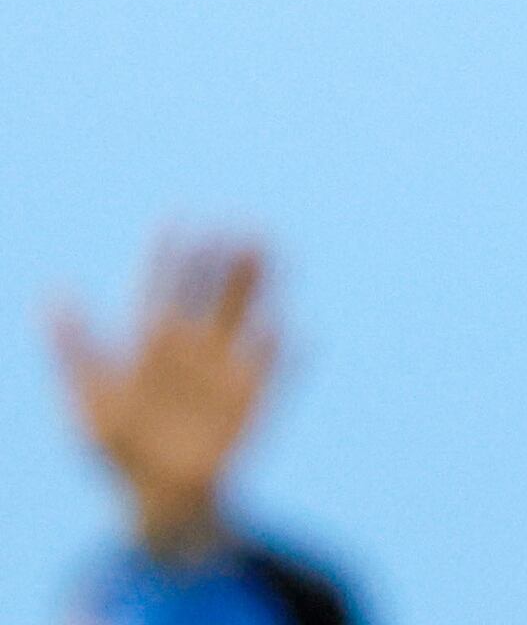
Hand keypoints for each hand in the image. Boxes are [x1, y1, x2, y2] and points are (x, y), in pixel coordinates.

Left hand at [48, 240, 280, 559]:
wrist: (161, 494)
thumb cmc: (119, 446)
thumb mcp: (89, 399)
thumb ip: (74, 349)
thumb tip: (52, 295)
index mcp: (152, 344)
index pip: (161, 289)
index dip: (167, 257)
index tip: (173, 220)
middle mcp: (194, 347)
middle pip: (211, 294)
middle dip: (222, 262)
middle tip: (237, 225)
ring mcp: (226, 368)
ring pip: (246, 315)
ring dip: (257, 285)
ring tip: (268, 251)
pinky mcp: (254, 396)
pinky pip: (273, 367)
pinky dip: (280, 350)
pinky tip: (285, 329)